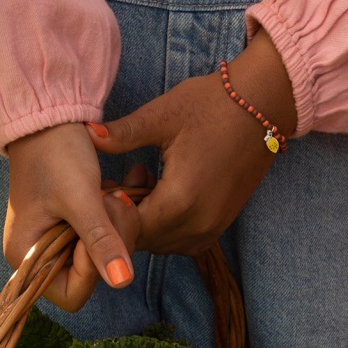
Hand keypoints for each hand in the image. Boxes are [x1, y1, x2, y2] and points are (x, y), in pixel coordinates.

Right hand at [4, 122, 137, 313]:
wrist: (48, 115)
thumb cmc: (55, 154)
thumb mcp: (81, 198)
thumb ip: (101, 241)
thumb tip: (122, 282)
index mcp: (26, 256)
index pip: (73, 292)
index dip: (93, 265)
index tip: (98, 223)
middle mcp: (36, 255)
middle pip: (90, 275)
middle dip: (110, 241)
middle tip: (113, 200)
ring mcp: (54, 239)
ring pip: (101, 255)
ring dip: (116, 226)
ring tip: (114, 192)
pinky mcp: (70, 224)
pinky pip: (101, 235)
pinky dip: (113, 217)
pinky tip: (115, 191)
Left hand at [88, 28, 296, 256]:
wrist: (262, 104)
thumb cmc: (211, 105)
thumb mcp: (161, 116)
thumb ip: (122, 134)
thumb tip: (85, 136)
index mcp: (181, 200)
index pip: (129, 230)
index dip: (109, 212)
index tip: (102, 185)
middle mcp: (199, 223)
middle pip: (144, 241)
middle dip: (125, 217)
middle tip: (121, 178)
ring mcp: (214, 226)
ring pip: (163, 243)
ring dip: (146, 221)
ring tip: (143, 178)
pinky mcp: (222, 222)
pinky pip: (183, 239)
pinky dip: (166, 224)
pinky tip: (163, 188)